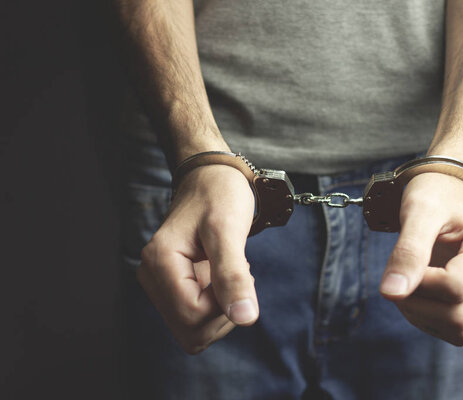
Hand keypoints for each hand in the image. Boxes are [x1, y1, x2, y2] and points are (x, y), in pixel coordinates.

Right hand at [136, 164, 256, 353]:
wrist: (212, 178)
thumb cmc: (220, 195)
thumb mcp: (229, 231)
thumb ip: (233, 276)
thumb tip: (245, 318)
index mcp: (159, 262)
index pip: (193, 316)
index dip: (223, 303)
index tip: (236, 268)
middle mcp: (151, 277)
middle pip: (191, 332)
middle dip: (222, 311)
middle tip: (233, 270)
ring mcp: (159, 283)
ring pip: (193, 331)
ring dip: (220, 309)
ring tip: (226, 269)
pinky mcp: (171, 286)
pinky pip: (195, 318)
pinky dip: (216, 304)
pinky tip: (220, 274)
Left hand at [379, 172, 462, 345]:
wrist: (443, 192)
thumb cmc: (433, 196)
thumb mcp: (417, 212)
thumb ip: (407, 251)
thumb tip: (391, 292)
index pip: (455, 287)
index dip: (419, 283)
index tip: (402, 264)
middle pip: (458, 316)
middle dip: (417, 305)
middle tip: (397, 278)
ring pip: (460, 330)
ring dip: (422, 316)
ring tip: (407, 285)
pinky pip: (459, 331)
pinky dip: (430, 321)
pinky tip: (418, 295)